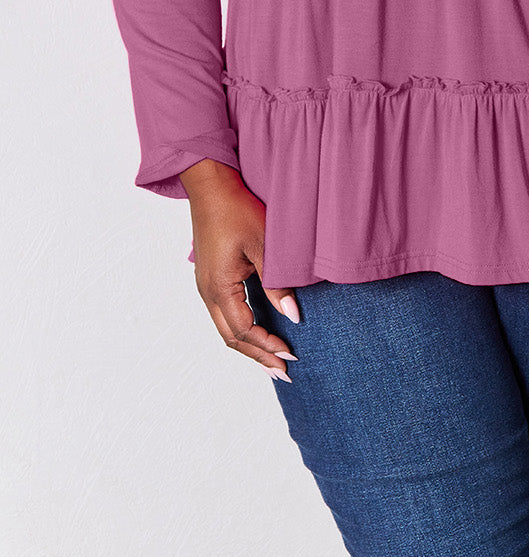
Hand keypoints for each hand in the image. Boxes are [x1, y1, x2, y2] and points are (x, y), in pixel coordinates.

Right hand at [179, 161, 301, 380]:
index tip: (292, 355)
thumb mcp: (263, 245)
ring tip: (273, 358)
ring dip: (250, 345)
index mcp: (219, 287)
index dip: (268, 346)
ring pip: (227, 328)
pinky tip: (259, 329)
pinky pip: (225, 313)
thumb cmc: (236, 209)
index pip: (245, 331)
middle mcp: (208, 292)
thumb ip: (277, 283)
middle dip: (258, 356)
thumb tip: (293, 315)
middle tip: (284, 371)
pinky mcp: (211, 276)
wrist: (212, 184)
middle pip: (232, 338)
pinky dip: (243, 327)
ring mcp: (206, 285)